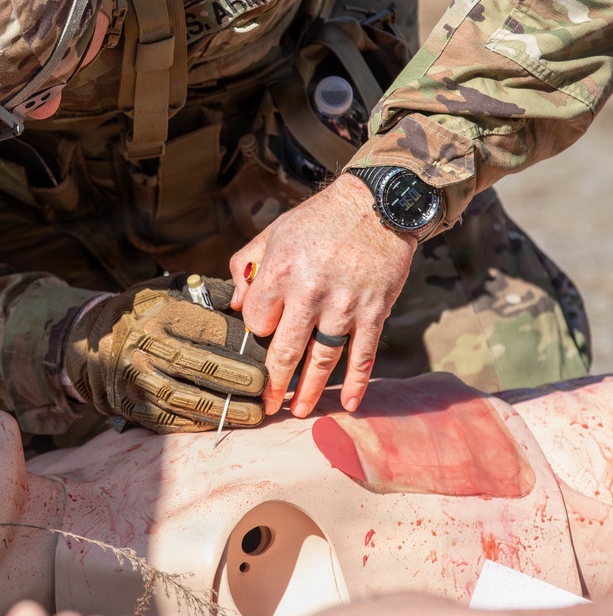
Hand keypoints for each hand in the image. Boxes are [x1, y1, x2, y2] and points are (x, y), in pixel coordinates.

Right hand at [64, 275, 267, 432]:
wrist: (88, 342)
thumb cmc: (142, 312)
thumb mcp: (168, 291)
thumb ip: (208, 294)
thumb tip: (248, 300)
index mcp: (159, 315)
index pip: (207, 330)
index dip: (240, 343)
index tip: (267, 352)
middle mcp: (144, 347)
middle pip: (197, 365)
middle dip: (236, 378)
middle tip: (266, 386)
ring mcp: (135, 379)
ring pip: (184, 398)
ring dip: (223, 409)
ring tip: (255, 415)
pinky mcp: (130, 404)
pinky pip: (169, 418)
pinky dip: (199, 423)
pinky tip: (224, 423)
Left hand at [229, 174, 415, 417]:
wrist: (377, 205)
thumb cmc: (319, 220)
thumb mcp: (273, 234)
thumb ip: (247, 268)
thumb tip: (237, 306)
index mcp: (280, 272)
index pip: (257, 321)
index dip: (255, 332)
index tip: (259, 340)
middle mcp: (310, 292)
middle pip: (285, 350)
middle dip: (273, 383)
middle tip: (266, 406)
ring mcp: (344, 305)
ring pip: (322, 360)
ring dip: (309, 390)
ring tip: (299, 410)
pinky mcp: (374, 312)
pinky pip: (363, 355)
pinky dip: (357, 383)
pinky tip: (349, 403)